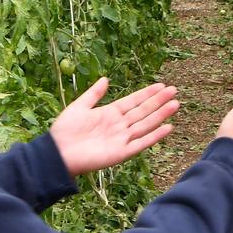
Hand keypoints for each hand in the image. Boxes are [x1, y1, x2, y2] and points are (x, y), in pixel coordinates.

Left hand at [49, 79, 179, 176]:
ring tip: (175, 104)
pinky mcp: (121, 153)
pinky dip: (154, 136)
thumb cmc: (65, 130)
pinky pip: (141, 143)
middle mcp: (119, 125)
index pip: (133, 101)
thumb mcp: (79, 106)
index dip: (147, 93)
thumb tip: (105, 79)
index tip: (161, 85)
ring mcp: (121, 139)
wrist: (58, 153)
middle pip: (143, 111)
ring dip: (160, 115)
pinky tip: (167, 128)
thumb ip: (94, 94)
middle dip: (158, 101)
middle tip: (174, 90)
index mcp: (110, 113)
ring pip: (146, 124)